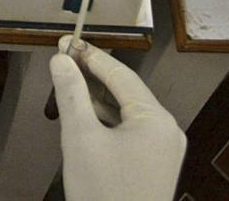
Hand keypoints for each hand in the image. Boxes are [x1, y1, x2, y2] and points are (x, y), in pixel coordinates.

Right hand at [49, 37, 186, 200]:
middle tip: (63, 60)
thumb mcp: (80, 139)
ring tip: (68, 87)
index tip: (66, 43)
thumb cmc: (104, 195)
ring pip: (126, 112)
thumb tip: (61, 61)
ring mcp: (164, 150)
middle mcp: (166, 131)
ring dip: (98, 100)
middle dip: (93, 76)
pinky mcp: (155, 166)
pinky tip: (85, 120)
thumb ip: (71, 94)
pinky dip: (107, 122)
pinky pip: (131, 132)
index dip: (90, 56)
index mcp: (156, 119)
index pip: (120, 74)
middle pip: (125, 91)